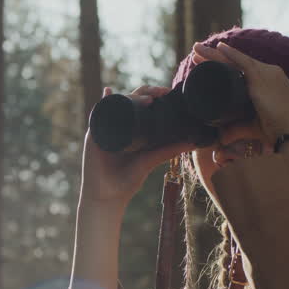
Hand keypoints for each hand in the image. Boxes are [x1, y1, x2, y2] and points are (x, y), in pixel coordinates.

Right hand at [80, 85, 195, 207]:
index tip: (168, 93)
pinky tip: (110, 92)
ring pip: (117, 104)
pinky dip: (103, 102)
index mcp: (133, 129)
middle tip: (161, 94)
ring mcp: (106, 128)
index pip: (143, 105)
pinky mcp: (94, 134)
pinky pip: (98, 114)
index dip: (155, 95)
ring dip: (130, 96)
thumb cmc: (126, 181)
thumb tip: (194, 142)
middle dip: (146, 93)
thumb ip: (168, 151)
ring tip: (146, 100)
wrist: (106, 196)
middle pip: (131, 100)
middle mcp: (120, 125)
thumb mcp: (150, 161)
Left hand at [192, 42, 288, 147]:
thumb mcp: (254, 126)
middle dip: (215, 57)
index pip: (242, 70)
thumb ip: (236, 129)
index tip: (208, 63)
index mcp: (270, 83)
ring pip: (235, 60)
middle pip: (236, 62)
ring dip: (215, 54)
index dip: (224, 65)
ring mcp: (267, 74)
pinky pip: (242, 62)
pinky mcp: (262, 78)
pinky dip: (229, 55)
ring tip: (196, 49)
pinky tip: (218, 48)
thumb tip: (220, 138)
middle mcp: (269, 74)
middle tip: (197, 52)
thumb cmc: (279, 131)